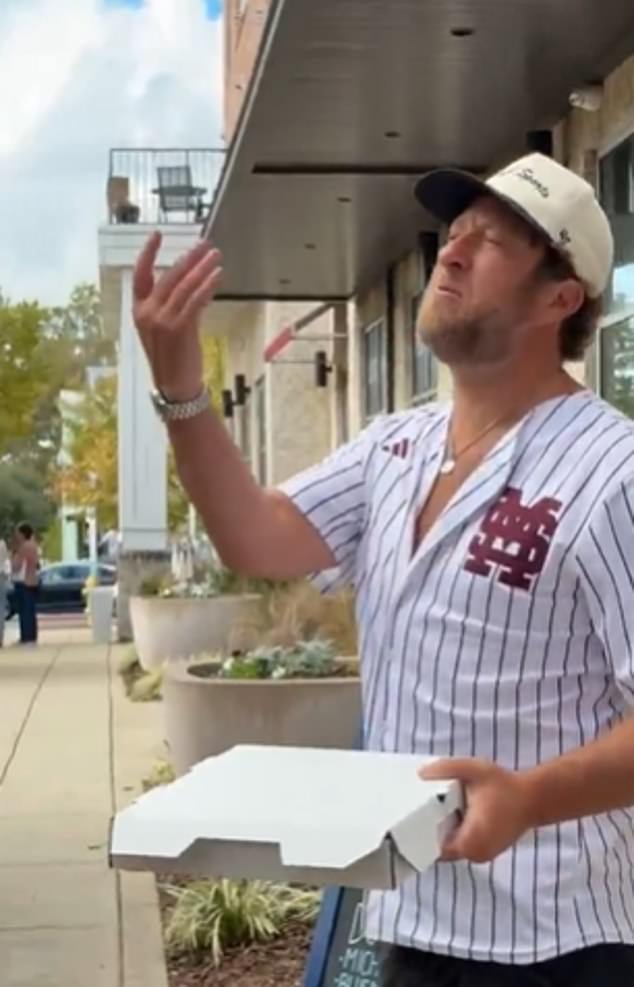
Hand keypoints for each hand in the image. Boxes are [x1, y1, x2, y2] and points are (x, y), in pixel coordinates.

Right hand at [132, 231, 222, 400]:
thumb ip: (176, 307)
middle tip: (204, 244)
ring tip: (215, 255)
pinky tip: (218, 275)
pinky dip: (207, 285)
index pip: (140, 275)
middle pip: (169, 276)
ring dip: (202, 268)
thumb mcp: (167, 330)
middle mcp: (147, 313)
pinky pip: (195, 299)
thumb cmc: (173, 361)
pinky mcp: (179, 327)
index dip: (147, 253)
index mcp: (139, 311)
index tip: (157, 235)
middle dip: (188, 258)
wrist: (175, 388)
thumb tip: (196, 287)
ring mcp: (162, 319)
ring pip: (184, 285)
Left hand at [420, 758, 536, 862]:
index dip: (420, 835)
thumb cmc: (505, 786)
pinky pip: (464, 845)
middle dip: (431, 831)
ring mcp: (482, 855)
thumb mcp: (473, 770)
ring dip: (446, 831)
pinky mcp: (487, 851)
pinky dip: (457, 832)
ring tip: (435, 810)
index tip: (408, 820)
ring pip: (453, 847)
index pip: (434, 849)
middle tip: (419, 810)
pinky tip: (454, 814)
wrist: (535, 797)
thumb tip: (421, 774)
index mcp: (470, 840)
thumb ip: (446, 769)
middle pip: (442, 849)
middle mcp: (475, 854)